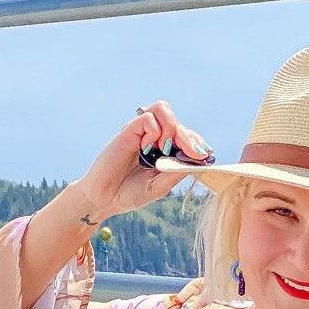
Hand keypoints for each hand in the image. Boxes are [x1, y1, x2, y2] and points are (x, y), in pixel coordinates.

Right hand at [67, 102, 212, 225]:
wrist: (104, 199)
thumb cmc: (129, 193)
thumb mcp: (159, 186)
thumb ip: (177, 171)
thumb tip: (199, 160)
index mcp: (163, 150)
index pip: (186, 135)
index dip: (197, 143)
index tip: (204, 155)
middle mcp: (153, 137)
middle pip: (178, 123)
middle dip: (189, 138)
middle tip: (193, 154)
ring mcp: (141, 133)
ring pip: (163, 109)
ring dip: (171, 127)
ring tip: (165, 148)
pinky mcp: (128, 130)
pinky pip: (148, 118)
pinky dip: (153, 131)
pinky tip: (146, 148)